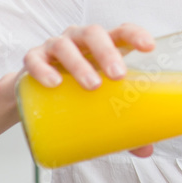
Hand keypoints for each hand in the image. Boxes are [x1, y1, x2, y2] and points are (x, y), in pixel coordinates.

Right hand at [21, 22, 155, 156]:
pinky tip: (53, 83)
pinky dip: (44, 69)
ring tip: (92, 85)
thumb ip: (122, 122)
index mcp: (103, 46)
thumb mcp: (100, 101)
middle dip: (107, 53)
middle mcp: (80, 40)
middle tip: (118, 75)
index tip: (149, 47)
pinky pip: (35, 59)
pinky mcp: (32, 59)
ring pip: (66, 46)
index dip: (135, 35)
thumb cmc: (77, 90)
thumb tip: (146, 151)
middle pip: (94, 34)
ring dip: (79, 64)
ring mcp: (55, 47)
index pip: (121, 32)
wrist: (34, 95)